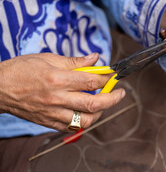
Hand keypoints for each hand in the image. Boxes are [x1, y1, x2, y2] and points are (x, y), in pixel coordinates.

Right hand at [0, 53, 124, 131]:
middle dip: (113, 99)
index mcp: (58, 79)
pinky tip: (86, 112)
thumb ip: (75, 61)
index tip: (114, 75)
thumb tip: (96, 58)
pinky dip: (83, 121)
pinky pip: (72, 127)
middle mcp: (57, 98)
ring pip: (86, 120)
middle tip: (121, 93)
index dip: (107, 78)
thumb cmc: (22, 69)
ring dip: (101, 113)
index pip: (92, 81)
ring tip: (105, 104)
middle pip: (94, 104)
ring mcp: (53, 113)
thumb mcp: (48, 58)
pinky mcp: (48, 122)